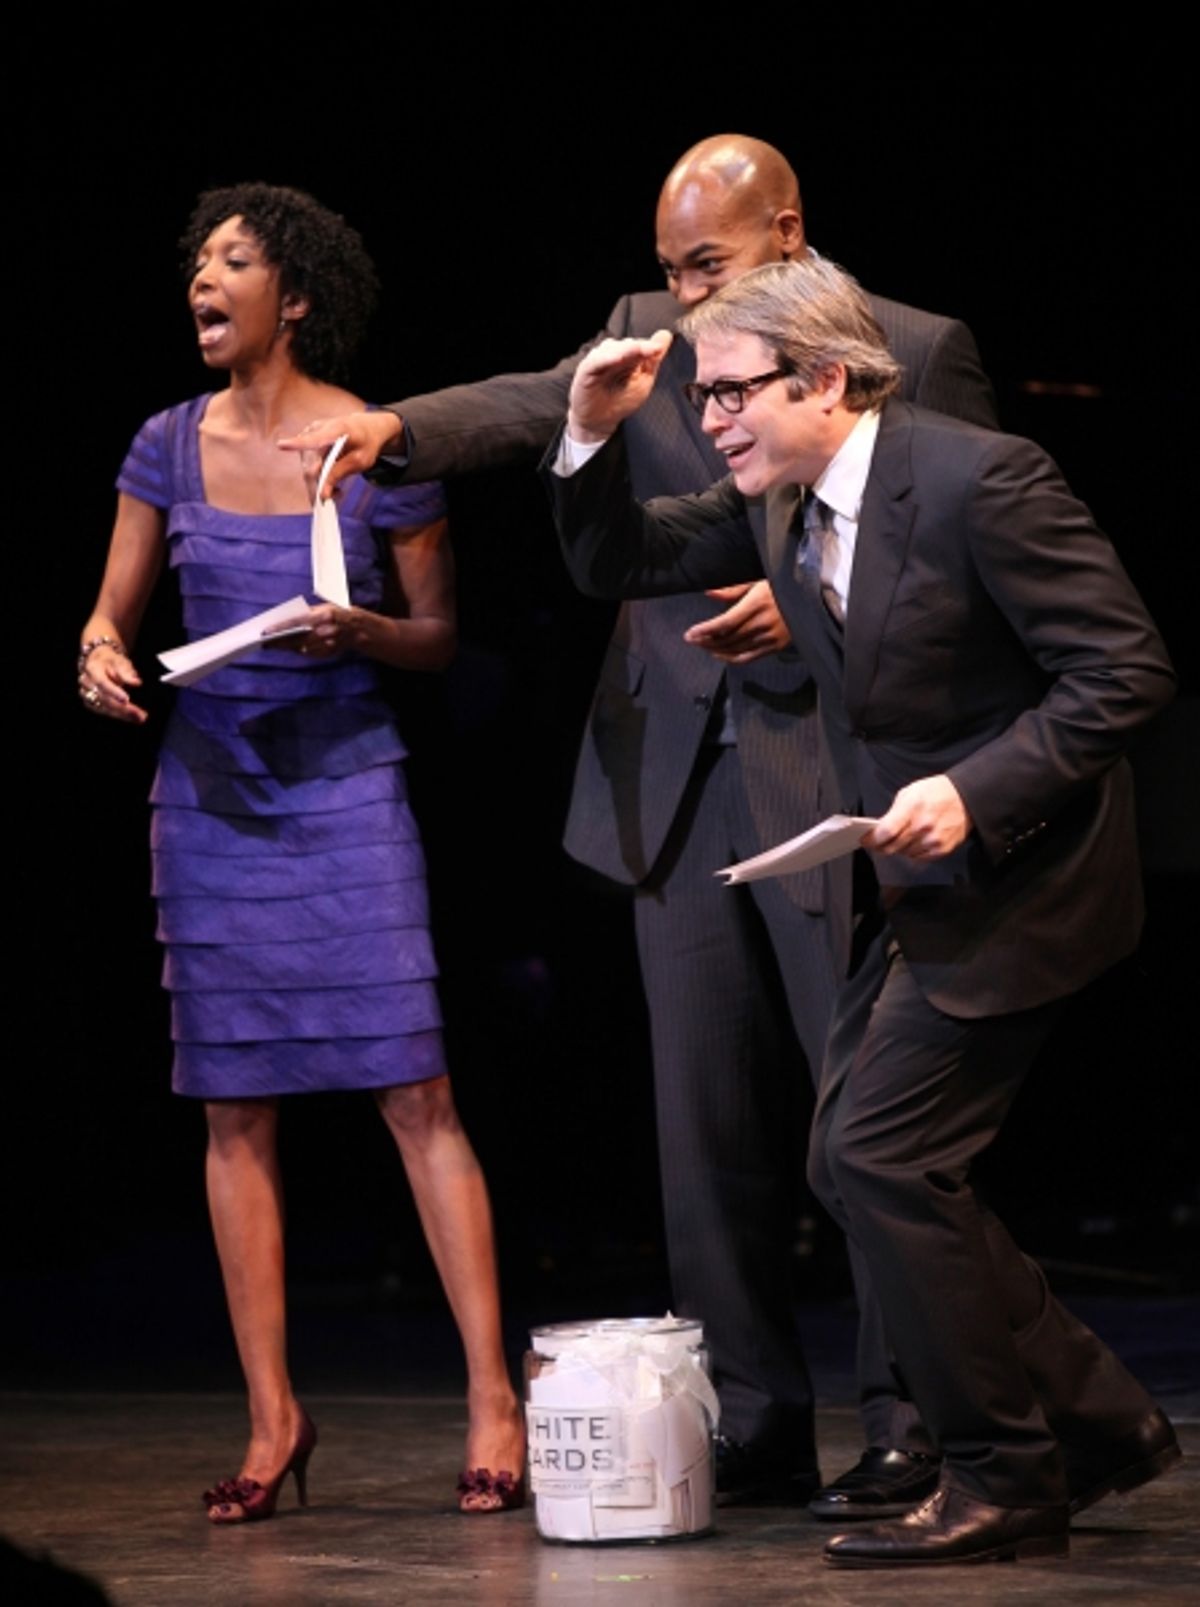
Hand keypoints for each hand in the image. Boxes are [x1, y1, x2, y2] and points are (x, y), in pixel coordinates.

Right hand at [78, 645, 146, 724]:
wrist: (98, 662)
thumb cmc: (111, 660)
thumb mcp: (119, 660)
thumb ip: (126, 672)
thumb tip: (136, 682)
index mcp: (92, 668)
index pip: (102, 682)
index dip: (114, 691)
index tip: (127, 699)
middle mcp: (86, 682)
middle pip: (104, 698)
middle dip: (123, 708)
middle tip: (141, 715)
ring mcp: (86, 694)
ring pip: (104, 708)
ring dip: (123, 715)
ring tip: (140, 718)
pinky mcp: (90, 702)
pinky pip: (104, 711)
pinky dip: (119, 715)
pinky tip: (132, 718)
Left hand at [264, 604, 359, 658]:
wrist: (357, 628)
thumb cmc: (337, 613)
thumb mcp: (323, 608)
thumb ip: (306, 614)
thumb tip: (286, 621)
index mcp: (323, 615)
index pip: (297, 622)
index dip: (280, 627)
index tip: (266, 631)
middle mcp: (326, 631)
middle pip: (297, 638)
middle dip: (280, 641)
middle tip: (265, 642)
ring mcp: (328, 644)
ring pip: (302, 648)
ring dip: (287, 647)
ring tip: (274, 645)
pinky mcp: (328, 653)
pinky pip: (309, 653)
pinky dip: (299, 650)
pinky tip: (290, 648)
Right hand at [278, 411, 403, 498]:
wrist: (364, 428)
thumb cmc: (365, 442)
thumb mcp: (361, 460)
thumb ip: (340, 473)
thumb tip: (322, 494)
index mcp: (335, 429)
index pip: (314, 439)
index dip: (298, 444)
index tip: (281, 445)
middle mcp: (317, 429)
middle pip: (310, 466)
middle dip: (318, 486)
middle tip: (332, 498)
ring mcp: (309, 435)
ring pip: (307, 469)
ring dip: (319, 484)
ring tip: (337, 490)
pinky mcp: (306, 443)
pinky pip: (308, 466)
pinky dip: (318, 478)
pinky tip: (330, 482)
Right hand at [566, 330, 672, 443]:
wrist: (600, 422)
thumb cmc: (621, 402)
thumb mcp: (643, 382)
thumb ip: (653, 360)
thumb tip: (666, 335)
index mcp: (627, 355)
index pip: (640, 346)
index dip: (649, 346)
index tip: (659, 348)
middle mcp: (612, 354)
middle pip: (626, 344)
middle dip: (639, 346)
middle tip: (651, 350)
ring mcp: (599, 360)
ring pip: (611, 348)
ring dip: (625, 349)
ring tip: (636, 350)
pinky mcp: (586, 370)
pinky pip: (596, 361)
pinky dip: (606, 358)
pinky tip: (618, 358)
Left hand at [682, 581, 791, 663]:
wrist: (810, 600)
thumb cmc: (781, 587)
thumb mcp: (758, 581)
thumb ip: (733, 589)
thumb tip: (709, 593)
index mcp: (757, 603)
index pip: (725, 622)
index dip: (705, 630)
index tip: (689, 634)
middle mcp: (763, 622)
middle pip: (728, 637)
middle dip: (706, 641)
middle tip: (692, 640)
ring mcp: (770, 637)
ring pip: (736, 648)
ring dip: (715, 649)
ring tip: (702, 645)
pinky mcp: (775, 647)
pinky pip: (748, 657)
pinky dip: (731, 659)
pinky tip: (718, 655)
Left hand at [863, 776, 971, 860]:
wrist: (965, 798)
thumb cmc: (935, 793)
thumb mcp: (909, 793)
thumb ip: (893, 812)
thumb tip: (880, 829)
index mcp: (911, 808)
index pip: (886, 832)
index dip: (872, 839)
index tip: (865, 840)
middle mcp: (922, 827)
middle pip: (892, 847)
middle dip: (880, 846)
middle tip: (876, 844)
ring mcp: (932, 840)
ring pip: (904, 854)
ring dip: (898, 849)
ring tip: (899, 839)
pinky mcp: (941, 849)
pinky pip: (918, 858)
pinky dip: (912, 853)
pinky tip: (913, 843)